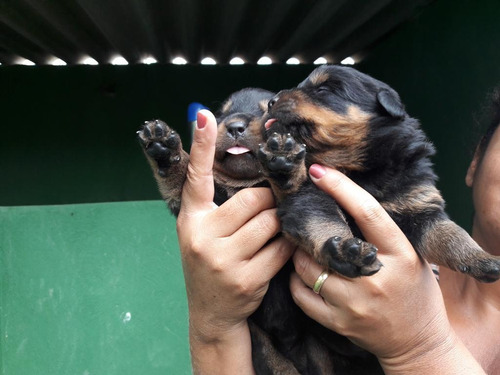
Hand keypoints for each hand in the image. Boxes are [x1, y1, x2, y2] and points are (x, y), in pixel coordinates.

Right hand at [176, 110, 293, 373]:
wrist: (211, 312)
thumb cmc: (210, 262)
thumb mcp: (202, 233)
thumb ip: (218, 207)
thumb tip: (254, 177)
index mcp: (191, 220)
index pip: (196, 177)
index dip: (200, 145)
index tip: (202, 114)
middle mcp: (202, 237)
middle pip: (253, 199)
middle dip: (270, 200)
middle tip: (273, 206)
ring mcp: (223, 259)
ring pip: (271, 222)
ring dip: (281, 223)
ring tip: (273, 232)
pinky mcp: (247, 279)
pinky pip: (281, 249)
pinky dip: (287, 246)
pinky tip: (279, 252)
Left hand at [290, 164, 483, 373]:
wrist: (418, 342)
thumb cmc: (415, 291)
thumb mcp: (410, 256)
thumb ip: (383, 233)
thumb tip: (346, 196)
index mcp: (400, 255)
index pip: (367, 212)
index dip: (341, 187)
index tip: (318, 170)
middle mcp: (376, 279)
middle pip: (327, 242)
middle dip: (307, 226)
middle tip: (298, 216)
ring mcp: (355, 304)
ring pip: (307, 268)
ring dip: (298, 253)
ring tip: (301, 246)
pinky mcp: (339, 323)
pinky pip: (302, 295)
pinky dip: (296, 280)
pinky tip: (301, 273)